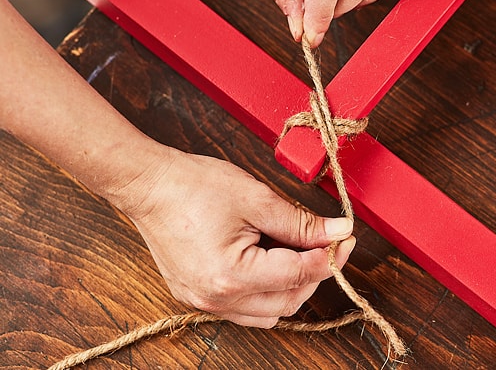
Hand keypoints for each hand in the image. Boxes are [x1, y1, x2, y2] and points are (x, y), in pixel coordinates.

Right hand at [117, 147, 354, 327]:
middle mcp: (216, 299)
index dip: (329, 257)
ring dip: (292, 288)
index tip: (345, 239)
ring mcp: (203, 302)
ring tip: (301, 253)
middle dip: (315, 275)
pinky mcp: (197, 297)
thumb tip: (337, 231)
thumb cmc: (194, 186)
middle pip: (287, 302)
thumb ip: (301, 222)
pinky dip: (267, 291)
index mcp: (231, 276)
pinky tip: (273, 264)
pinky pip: (244, 308)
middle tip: (329, 244)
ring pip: (268, 313)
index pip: (298, 275)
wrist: (149, 185)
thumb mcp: (256, 199)